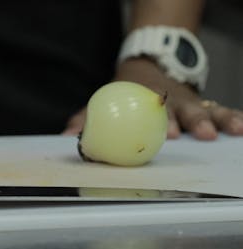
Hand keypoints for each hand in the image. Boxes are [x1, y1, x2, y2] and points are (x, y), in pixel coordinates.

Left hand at [63, 58, 242, 139]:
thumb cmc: (125, 92)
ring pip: (207, 110)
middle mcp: (173, 101)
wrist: (148, 67)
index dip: (165, 121)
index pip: (157, 111)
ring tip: (227, 131)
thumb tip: (68, 135)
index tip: (170, 133)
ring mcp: (191, 103)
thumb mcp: (106, 99)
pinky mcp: (204, 106)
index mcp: (148, 100)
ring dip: (216, 120)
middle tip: (198, 134)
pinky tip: (241, 128)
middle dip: (192, 121)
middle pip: (185, 111)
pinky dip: (232, 117)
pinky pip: (220, 110)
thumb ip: (87, 118)